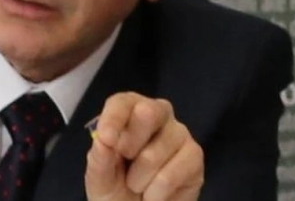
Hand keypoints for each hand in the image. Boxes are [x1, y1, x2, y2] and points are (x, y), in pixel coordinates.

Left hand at [85, 93, 203, 200]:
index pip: (122, 102)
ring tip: (139, 185)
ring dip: (138, 180)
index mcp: (129, 110)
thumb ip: (99, 158)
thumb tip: (103, 139)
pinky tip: (155, 194)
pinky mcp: (195, 156)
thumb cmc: (116, 189)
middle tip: (125, 162)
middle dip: (130, 144)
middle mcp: (158, 114)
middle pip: (148, 112)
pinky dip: (155, 194)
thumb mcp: (100, 177)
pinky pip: (170, 176)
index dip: (114, 119)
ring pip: (154, 153)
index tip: (106, 139)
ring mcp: (179, 133)